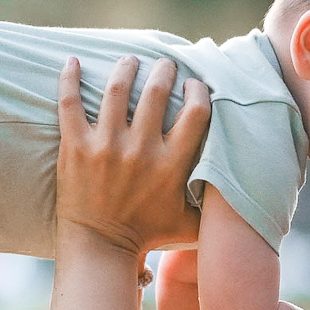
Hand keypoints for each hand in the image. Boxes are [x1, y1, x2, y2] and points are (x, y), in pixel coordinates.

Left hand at [56, 54, 210, 256]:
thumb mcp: (190, 223)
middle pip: (156, 92)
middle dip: (163, 71)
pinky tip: (72, 60)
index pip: (195, 112)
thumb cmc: (147, 236)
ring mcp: (105, 146)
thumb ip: (213, 205)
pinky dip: (69, 77)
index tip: (193, 85)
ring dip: (126, 67)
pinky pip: (69, 102)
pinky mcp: (75, 147)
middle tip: (163, 65)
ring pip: (116, 89)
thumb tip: (240, 190)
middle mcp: (141, 150)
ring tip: (130, 60)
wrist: (99, 249)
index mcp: (172, 164)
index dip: (197, 91)